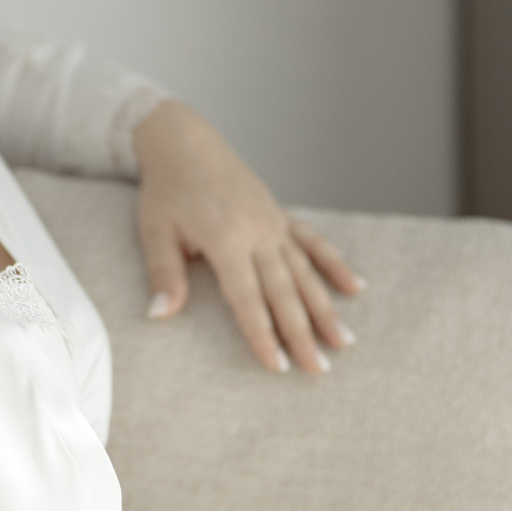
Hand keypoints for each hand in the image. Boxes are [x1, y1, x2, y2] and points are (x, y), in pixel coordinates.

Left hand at [131, 100, 363, 373]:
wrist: (184, 140)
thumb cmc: (166, 188)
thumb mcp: (154, 230)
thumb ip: (164, 273)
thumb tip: (160, 315)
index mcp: (225, 238)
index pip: (248, 298)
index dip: (263, 335)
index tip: (279, 367)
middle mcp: (257, 232)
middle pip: (284, 292)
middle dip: (302, 334)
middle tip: (320, 370)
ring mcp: (273, 223)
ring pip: (305, 272)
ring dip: (325, 308)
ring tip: (344, 341)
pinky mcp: (280, 214)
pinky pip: (313, 242)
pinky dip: (334, 264)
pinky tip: (356, 287)